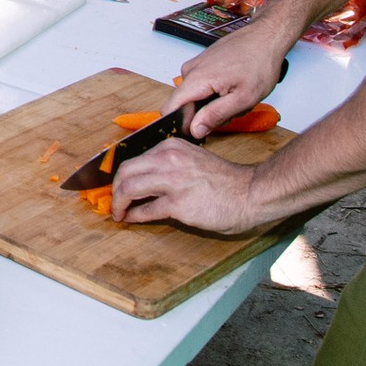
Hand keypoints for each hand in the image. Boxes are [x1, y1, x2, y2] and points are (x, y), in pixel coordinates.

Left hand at [109, 137, 272, 232]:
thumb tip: (145, 180)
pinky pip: (146, 209)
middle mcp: (168, 159)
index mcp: (171, 146)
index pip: (135, 157)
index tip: (116, 184)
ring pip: (129, 188)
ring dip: (119, 203)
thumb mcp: (193, 160)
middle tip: (114, 201)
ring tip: (118, 212)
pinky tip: (131, 219)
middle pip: (125, 171)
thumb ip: (169, 165)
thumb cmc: (226, 181)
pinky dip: (134, 215)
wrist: (251, 192)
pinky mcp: (177, 203)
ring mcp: (172, 181)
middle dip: (115, 189)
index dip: (121, 173)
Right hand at [163, 14, 290, 135]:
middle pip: (184, 105)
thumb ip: (215, 115)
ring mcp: (196, 65)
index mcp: (196, 79)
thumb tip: (194, 130)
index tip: (200, 131)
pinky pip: (201, 86)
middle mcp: (190, 70)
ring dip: (213, 103)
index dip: (181, 125)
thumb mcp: (243, 98)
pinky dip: (216, 92)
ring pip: (195, 96)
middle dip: (205, 114)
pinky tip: (233, 87)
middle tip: (232, 110)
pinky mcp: (202, 63)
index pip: (169, 109)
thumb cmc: (259, 63)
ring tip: (236, 97)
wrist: (266, 37)